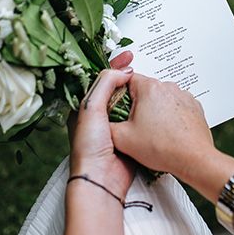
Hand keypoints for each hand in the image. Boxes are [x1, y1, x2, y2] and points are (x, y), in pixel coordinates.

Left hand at [68, 52, 135, 199]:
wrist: (101, 179)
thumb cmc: (88, 147)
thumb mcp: (91, 107)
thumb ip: (105, 84)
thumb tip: (122, 72)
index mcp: (84, 105)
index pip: (99, 78)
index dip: (113, 65)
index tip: (128, 56)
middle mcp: (97, 114)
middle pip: (114, 87)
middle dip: (125, 75)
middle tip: (137, 63)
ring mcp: (113, 126)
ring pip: (126, 101)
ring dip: (135, 90)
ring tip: (145, 79)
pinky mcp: (127, 137)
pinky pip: (136, 117)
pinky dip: (143, 108)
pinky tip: (150, 101)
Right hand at [110, 73, 214, 181]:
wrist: (195, 160)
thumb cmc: (163, 148)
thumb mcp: (122, 139)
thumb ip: (105, 125)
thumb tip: (101, 120)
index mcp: (149, 88)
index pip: (126, 79)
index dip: (118, 94)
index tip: (118, 108)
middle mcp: (168, 86)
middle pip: (143, 89)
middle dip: (136, 104)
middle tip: (134, 125)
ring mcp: (183, 96)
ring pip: (159, 98)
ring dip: (154, 110)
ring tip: (152, 131)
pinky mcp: (194, 106)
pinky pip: (175, 106)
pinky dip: (169, 116)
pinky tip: (167, 132)